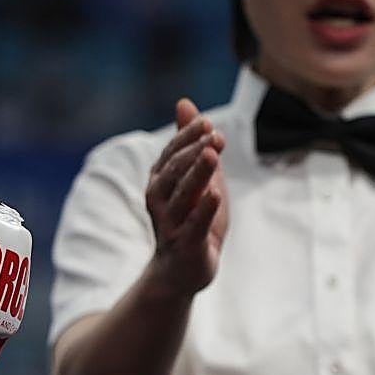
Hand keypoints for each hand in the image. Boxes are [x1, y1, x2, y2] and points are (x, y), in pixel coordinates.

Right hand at [144, 98, 228, 295]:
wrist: (181, 271)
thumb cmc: (191, 219)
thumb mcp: (196, 177)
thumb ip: (192, 144)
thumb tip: (185, 102)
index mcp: (161, 181)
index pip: (171, 153)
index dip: (188, 137)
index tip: (207, 123)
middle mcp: (160, 200)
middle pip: (175, 170)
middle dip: (194, 151)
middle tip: (215, 135)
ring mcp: (171, 224)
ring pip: (183, 195)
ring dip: (197, 173)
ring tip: (212, 155)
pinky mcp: (186, 245)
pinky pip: (194, 225)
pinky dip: (203, 209)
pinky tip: (214, 193)